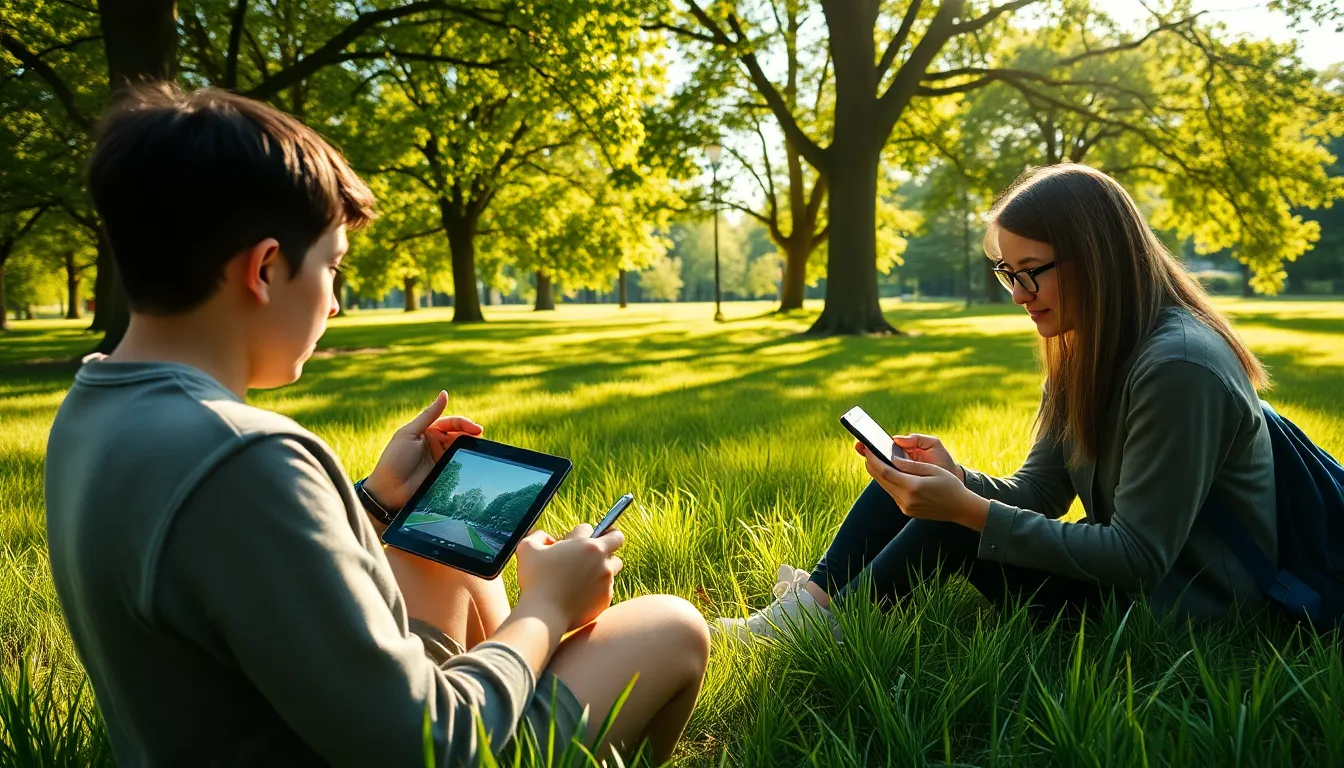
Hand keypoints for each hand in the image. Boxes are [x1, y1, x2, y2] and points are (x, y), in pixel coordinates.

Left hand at [364, 391, 482, 510]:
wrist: (388, 490)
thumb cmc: (394, 459)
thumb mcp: (410, 433)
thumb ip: (429, 415)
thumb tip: (445, 393)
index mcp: (427, 430)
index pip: (450, 423)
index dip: (464, 423)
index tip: (476, 429)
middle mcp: (435, 443)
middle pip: (459, 434)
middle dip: (470, 434)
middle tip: (479, 436)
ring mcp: (440, 459)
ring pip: (461, 449)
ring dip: (470, 447)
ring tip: (479, 447)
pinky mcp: (443, 473)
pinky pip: (458, 465)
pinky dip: (467, 461)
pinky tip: (473, 460)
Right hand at [514, 524, 624, 631]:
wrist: (544, 615)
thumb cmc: (535, 581)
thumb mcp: (527, 550)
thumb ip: (537, 536)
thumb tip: (546, 538)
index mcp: (586, 544)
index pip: (588, 528)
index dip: (578, 533)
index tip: (572, 541)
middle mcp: (602, 560)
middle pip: (617, 539)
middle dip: (609, 539)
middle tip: (598, 545)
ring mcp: (607, 580)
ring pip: (615, 565)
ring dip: (604, 565)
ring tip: (587, 572)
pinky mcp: (606, 598)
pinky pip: (607, 588)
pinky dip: (598, 588)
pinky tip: (581, 593)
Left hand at [858, 443, 988, 530]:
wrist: (961, 508)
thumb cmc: (950, 485)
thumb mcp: (932, 470)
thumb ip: (910, 465)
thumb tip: (891, 459)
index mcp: (913, 487)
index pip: (885, 471)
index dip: (873, 459)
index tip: (866, 449)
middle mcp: (906, 499)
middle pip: (881, 480)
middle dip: (872, 465)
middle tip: (866, 451)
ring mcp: (905, 507)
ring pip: (885, 487)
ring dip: (879, 474)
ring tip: (874, 459)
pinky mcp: (906, 511)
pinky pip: (893, 493)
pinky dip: (889, 482)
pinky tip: (889, 473)